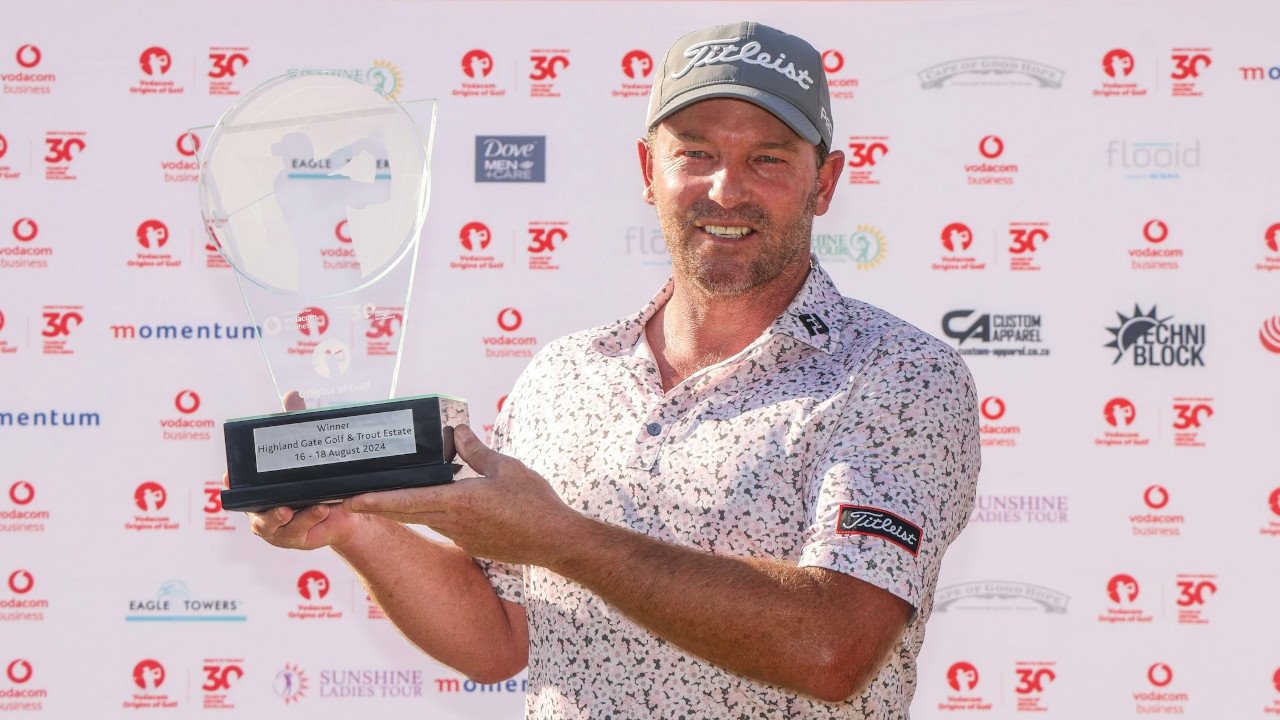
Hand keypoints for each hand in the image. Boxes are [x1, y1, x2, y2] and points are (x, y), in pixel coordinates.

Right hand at [226, 390, 369, 551]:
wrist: (345, 506)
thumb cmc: (314, 477)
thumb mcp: (305, 449)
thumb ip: (295, 423)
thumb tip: (291, 395)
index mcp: (257, 489)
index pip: (238, 485)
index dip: (232, 482)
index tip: (230, 476)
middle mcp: (261, 509)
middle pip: (255, 513)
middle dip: (265, 511)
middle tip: (280, 505)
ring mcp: (277, 526)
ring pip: (275, 525)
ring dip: (288, 517)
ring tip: (302, 508)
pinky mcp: (295, 537)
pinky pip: (299, 531)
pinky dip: (310, 519)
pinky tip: (323, 508)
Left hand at [345, 424, 575, 565]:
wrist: (555, 541)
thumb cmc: (535, 504)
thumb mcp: (507, 468)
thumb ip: (477, 451)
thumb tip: (457, 430)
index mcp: (460, 502)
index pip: (409, 501)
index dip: (377, 501)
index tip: (352, 500)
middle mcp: (455, 523)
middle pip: (407, 514)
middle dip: (378, 507)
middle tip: (353, 499)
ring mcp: (463, 536)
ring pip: (425, 520)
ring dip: (407, 509)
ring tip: (392, 495)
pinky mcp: (473, 544)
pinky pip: (445, 527)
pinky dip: (434, 515)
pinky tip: (440, 506)